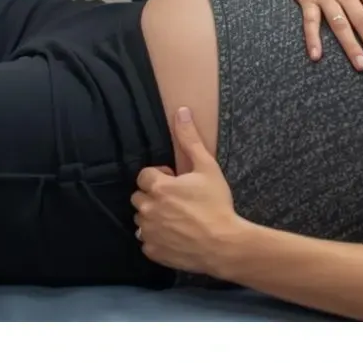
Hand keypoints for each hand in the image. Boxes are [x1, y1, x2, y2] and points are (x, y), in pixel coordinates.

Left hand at [133, 107, 242, 278]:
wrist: (222, 243)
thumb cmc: (215, 203)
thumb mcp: (207, 167)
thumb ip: (190, 139)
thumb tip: (180, 111)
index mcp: (159, 187)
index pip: (144, 175)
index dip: (159, 176)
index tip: (176, 181)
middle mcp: (148, 209)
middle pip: (139, 197)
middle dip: (153, 195)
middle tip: (177, 199)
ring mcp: (148, 233)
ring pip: (141, 219)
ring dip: (153, 215)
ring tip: (176, 217)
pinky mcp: (152, 251)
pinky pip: (146, 240)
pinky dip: (156, 236)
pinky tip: (175, 234)